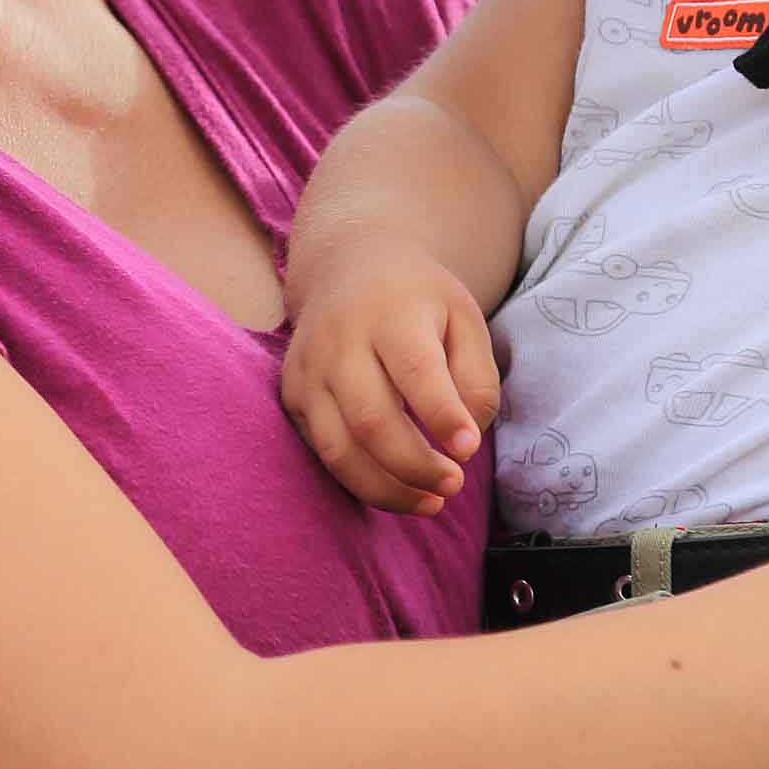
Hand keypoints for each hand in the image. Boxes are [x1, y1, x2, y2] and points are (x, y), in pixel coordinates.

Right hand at [278, 232, 501, 514]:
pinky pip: (323, 453)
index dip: (441, 415)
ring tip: (431, 503)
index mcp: (391, 313)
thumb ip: (476, 376)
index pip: (415, 371)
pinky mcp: (292, 395)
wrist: (348, 265)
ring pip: (339, 448)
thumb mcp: (464, 316)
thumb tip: (465, 441)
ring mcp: (309, 370)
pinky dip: (361, 481)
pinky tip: (397, 490)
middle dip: (415, 465)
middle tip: (454, 484)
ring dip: (386, 488)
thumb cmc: (417, 299)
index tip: (468, 449)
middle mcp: (340, 341)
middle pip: (371, 419)